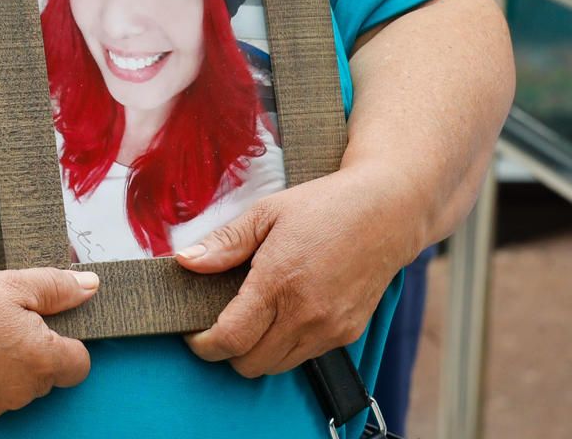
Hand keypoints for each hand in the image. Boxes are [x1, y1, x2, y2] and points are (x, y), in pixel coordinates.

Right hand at [0, 268, 96, 423]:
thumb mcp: (11, 283)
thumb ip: (57, 287)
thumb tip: (91, 287)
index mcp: (41, 360)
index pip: (80, 363)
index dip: (68, 338)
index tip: (45, 319)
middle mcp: (22, 392)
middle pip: (46, 374)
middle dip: (34, 348)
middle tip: (3, 317)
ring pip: (15, 386)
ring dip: (6, 364)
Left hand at [177, 166, 420, 377]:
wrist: (386, 213)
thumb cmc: (324, 206)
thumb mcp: (266, 212)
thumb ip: (224, 243)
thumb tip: (185, 261)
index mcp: (279, 282)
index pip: (231, 339)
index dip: (203, 345)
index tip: (192, 332)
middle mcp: (307, 314)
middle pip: (250, 364)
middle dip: (226, 350)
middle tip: (217, 322)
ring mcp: (330, 329)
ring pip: (277, 366)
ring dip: (256, 352)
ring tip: (249, 317)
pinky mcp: (347, 334)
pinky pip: (304, 356)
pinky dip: (284, 346)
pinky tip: (282, 314)